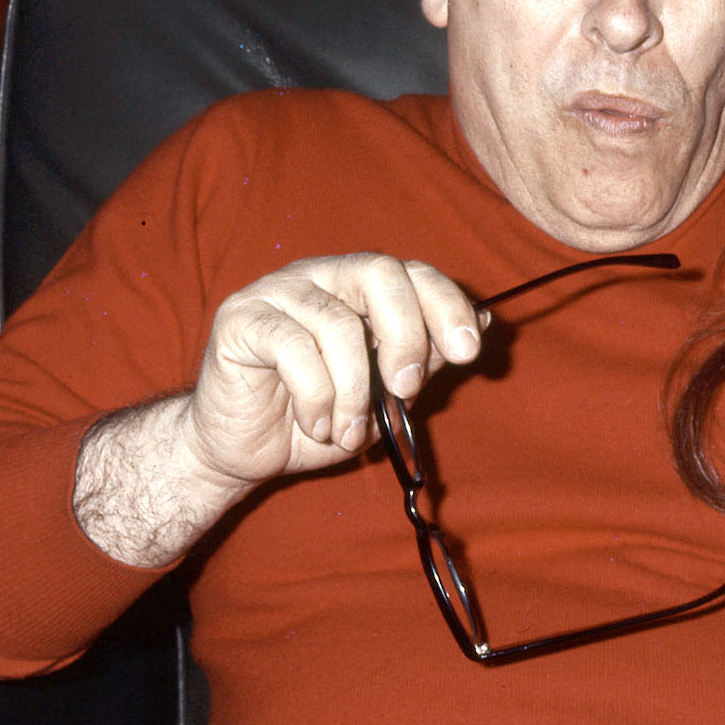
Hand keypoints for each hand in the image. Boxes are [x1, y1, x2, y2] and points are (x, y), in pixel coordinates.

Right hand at [74, 254, 484, 570]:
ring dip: (354, 391)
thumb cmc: (317, 419)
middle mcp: (320, 275)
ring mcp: (277, 291)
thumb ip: (426, 359)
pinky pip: (294, 349)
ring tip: (348, 431)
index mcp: (358, 286)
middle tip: (407, 391)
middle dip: (407, 335)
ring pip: (338, 324)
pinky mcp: (240, 317)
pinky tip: (315, 424)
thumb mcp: (386, 397)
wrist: (243, 452)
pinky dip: (317, 398)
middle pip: (380, 273)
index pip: (413, 272)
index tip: (468, 351)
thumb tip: (484, 322)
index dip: (446, 305)